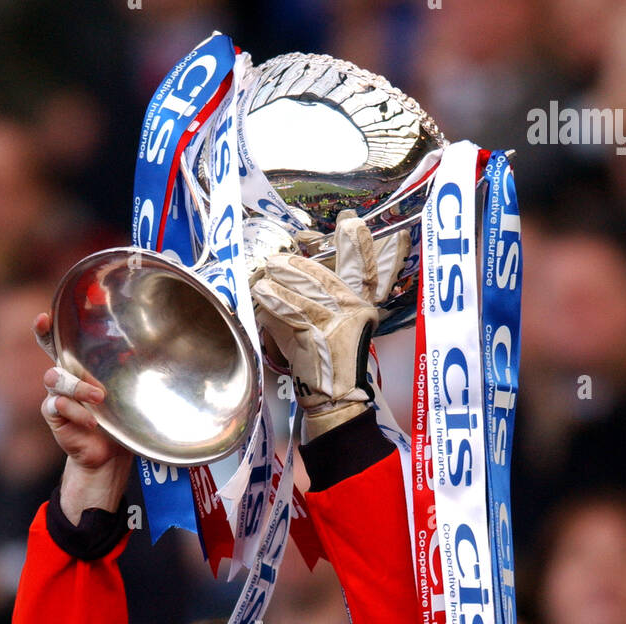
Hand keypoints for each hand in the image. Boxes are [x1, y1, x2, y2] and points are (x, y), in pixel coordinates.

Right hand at [34, 310, 132, 521]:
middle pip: (51, 354)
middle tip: (91, 380)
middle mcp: (65, 377)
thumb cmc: (118, 420)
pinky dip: (77, 412)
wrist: (108, 455)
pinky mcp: (53, 414)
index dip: (47, 328)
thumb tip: (157, 351)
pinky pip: (57, 405)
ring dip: (79, 388)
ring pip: (55, 378)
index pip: (58, 341)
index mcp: (79, 367)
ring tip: (99, 401)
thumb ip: (129, 374)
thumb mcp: (126, 393)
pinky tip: (92, 423)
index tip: (45, 317)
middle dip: (56, 348)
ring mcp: (56, 395)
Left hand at [251, 216, 405, 438]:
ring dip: (283, 282)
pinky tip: (261, 293)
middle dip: (299, 268)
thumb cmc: (327, 366)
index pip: (364, 269)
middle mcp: (353, 312)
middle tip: (278, 260)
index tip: (350, 221)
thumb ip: (318, 304)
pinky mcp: (318, 338)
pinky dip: (274, 303)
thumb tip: (289, 282)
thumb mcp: (331, 331)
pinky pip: (291, 314)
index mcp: (361, 308)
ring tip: (265, 274)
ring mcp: (336, 325)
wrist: (335, 400)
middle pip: (325, 279)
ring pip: (305, 294)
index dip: (358, 245)